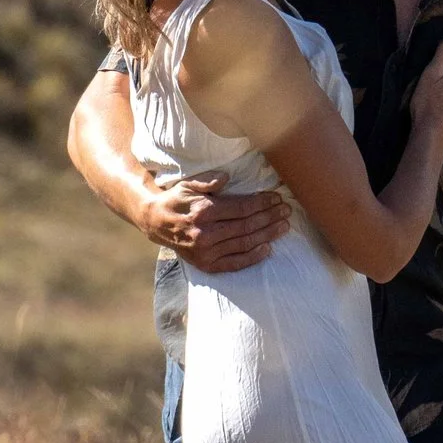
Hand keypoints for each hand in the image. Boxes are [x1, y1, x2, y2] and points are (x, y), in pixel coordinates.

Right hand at [149, 178, 287, 275]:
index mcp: (203, 211)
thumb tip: (227, 177)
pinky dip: (253, 257)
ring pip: (245, 243)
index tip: (276, 198)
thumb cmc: (177, 200)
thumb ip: (208, 180)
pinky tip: (268, 249)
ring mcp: (207, 252)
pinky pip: (235, 263)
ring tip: (283, 227)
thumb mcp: (189, 184)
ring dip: (268, 235)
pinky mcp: (207, 265)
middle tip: (286, 211)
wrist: (156, 223)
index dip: (262, 203)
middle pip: (247, 226)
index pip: (241, 208)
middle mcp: (206, 233)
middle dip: (270, 217)